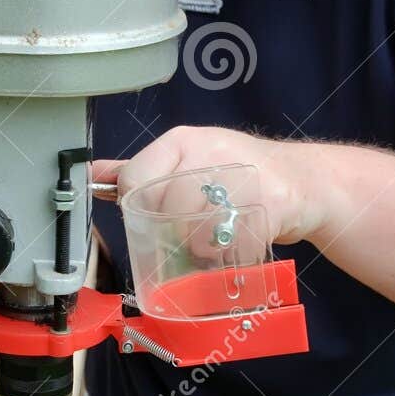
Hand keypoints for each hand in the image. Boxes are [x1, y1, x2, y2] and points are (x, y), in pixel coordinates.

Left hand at [92, 125, 330, 246]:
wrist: (302, 181)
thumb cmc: (236, 173)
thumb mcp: (187, 161)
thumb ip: (140, 170)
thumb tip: (93, 174)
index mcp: (183, 141)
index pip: (136, 178)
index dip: (139, 205)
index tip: (155, 215)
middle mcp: (208, 153)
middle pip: (164, 209)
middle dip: (174, 230)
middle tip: (191, 230)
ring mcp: (242, 177)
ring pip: (196, 230)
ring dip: (202, 246)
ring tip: (216, 237)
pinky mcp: (269, 204)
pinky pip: (232, 242)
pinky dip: (231, 254)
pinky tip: (237, 243)